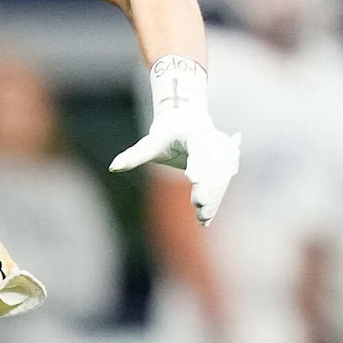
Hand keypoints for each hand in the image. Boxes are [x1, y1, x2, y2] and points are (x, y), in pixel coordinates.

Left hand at [111, 54, 240, 222]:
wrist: (188, 124)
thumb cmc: (166, 135)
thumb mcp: (149, 144)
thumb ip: (133, 156)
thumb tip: (113, 167)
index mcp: (194, 132)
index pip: (199, 149)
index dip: (199, 163)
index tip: (193, 178)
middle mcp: (212, 139)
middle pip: (213, 165)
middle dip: (207, 187)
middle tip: (199, 208)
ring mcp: (223, 149)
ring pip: (221, 175)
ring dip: (213, 198)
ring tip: (202, 219)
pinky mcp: (228, 161)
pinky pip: (224, 181)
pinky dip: (216, 199)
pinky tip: (207, 217)